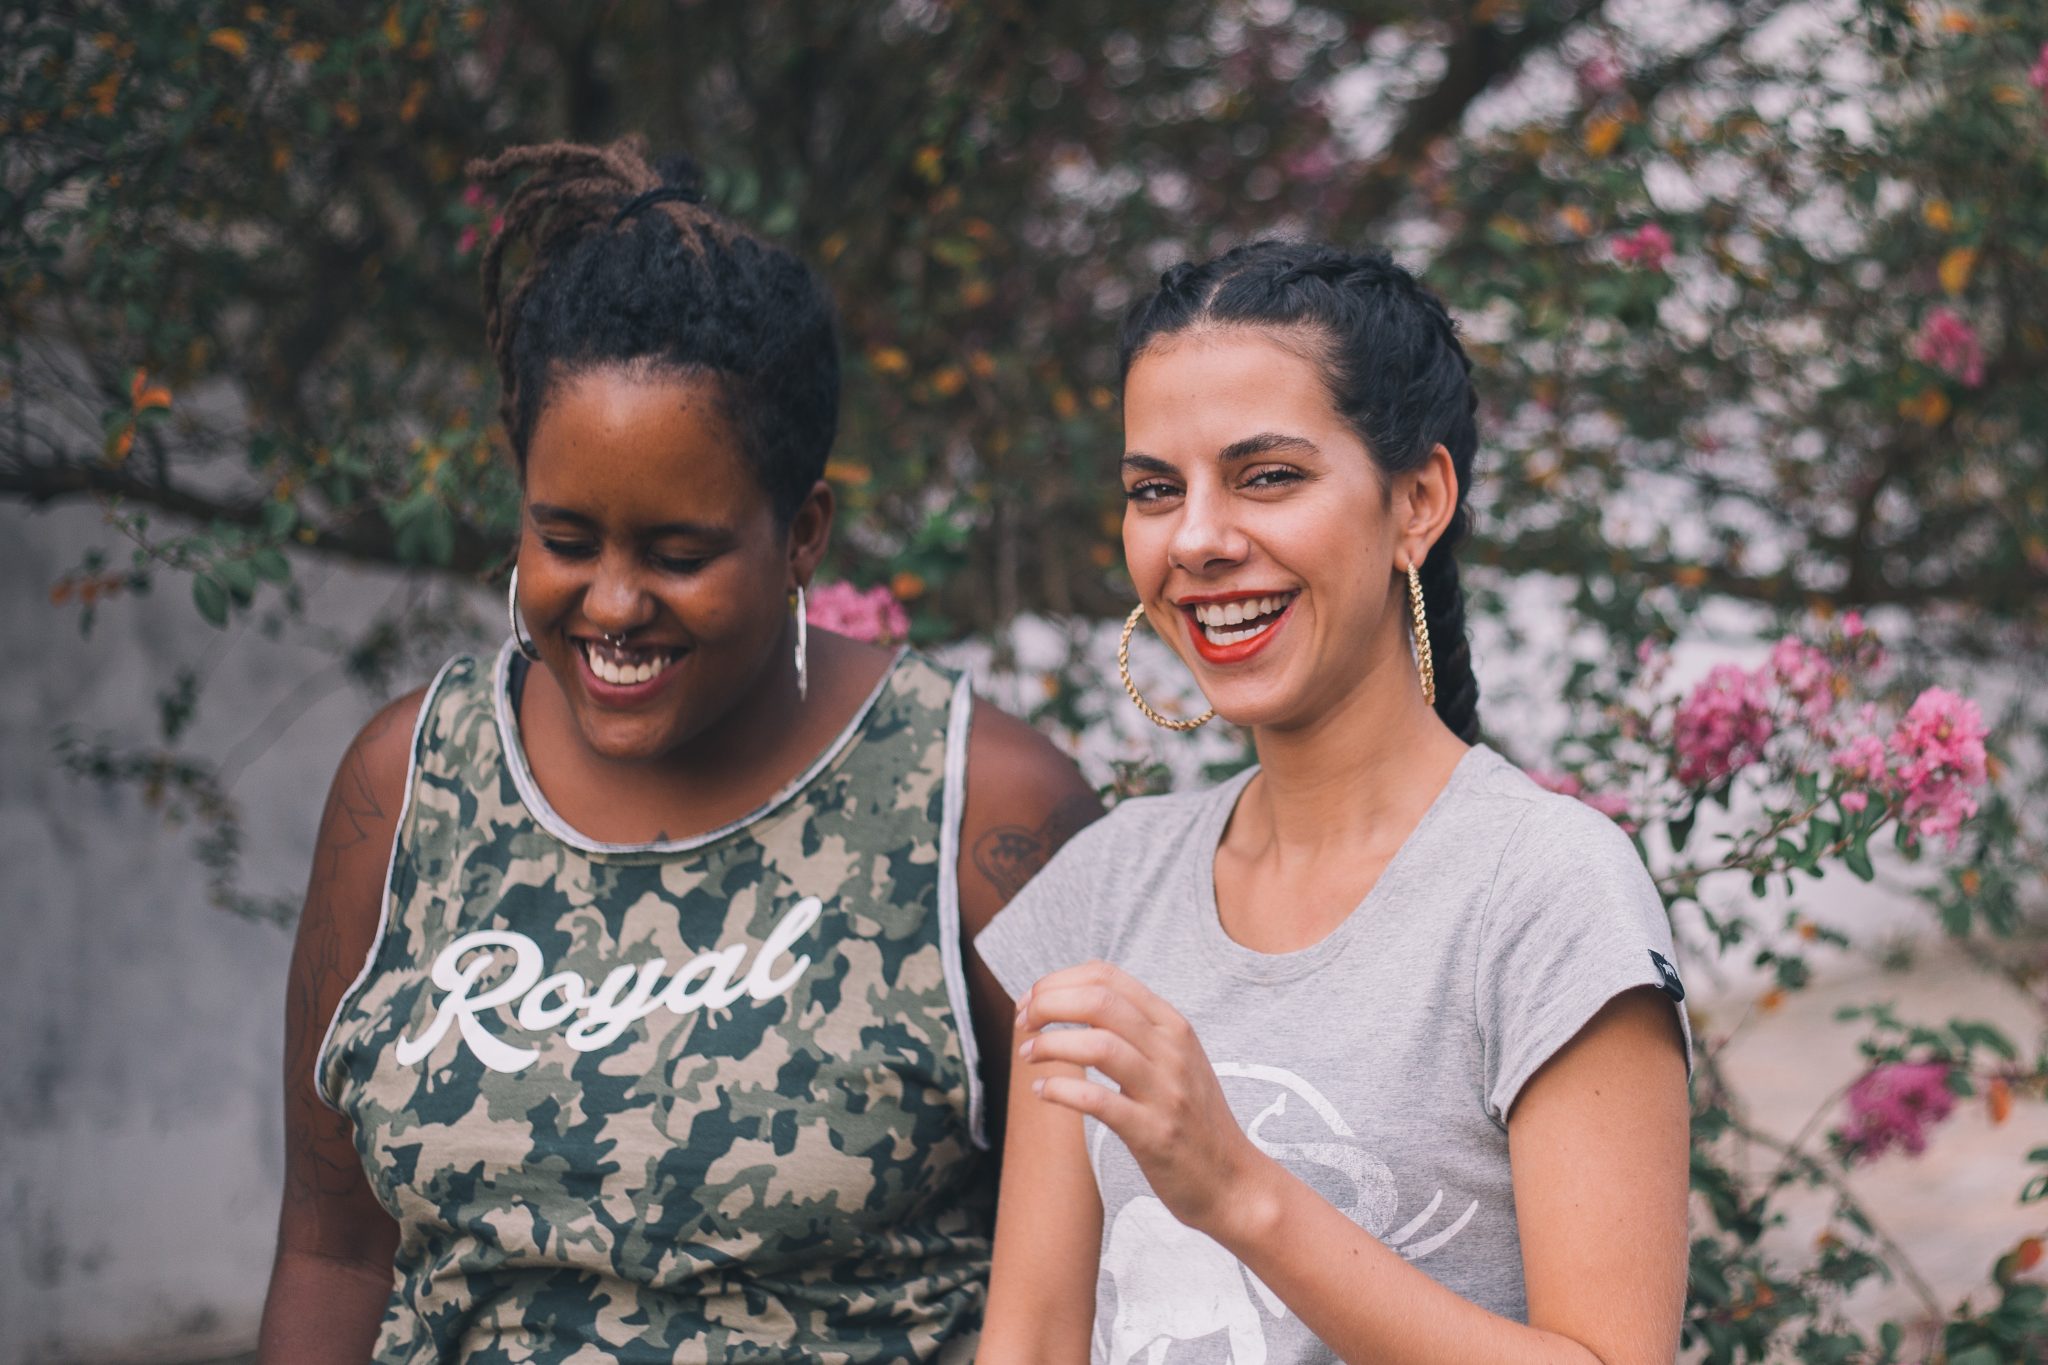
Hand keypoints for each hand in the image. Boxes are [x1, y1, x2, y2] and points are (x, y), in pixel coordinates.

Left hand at [1015, 960, 1262, 1237]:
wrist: (1234, 1181)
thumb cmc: (1193, 1119)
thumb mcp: (1175, 1059)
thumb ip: (1136, 1029)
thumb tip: (1075, 1002)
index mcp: (1172, 1025)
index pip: (1107, 977)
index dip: (1059, 982)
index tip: (1032, 1000)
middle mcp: (1171, 1050)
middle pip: (1099, 1001)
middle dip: (1048, 1004)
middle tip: (1023, 1023)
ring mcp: (1165, 1091)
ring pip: (1098, 1045)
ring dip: (1051, 1045)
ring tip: (1028, 1055)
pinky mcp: (1154, 1133)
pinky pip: (1098, 1100)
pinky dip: (1060, 1090)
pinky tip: (1043, 1091)